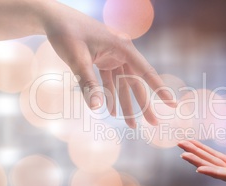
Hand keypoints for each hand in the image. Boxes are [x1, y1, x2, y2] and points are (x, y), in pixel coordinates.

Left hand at [42, 1, 175, 127]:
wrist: (54, 19)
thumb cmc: (67, 33)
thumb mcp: (77, 59)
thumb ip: (88, 83)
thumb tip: (97, 108)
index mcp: (122, 47)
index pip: (145, 71)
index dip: (159, 89)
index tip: (171, 103)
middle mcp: (122, 52)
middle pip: (136, 83)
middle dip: (143, 104)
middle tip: (154, 123)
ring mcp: (113, 57)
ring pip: (123, 85)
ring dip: (126, 104)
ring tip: (131, 125)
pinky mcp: (104, 60)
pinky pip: (110, 82)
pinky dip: (110, 96)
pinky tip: (111, 111)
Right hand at [178, 109, 225, 185]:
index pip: (215, 157)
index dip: (201, 149)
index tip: (188, 141)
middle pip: (211, 162)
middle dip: (194, 154)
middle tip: (179, 144)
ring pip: (215, 169)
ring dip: (198, 162)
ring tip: (183, 155)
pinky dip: (212, 172)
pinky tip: (200, 169)